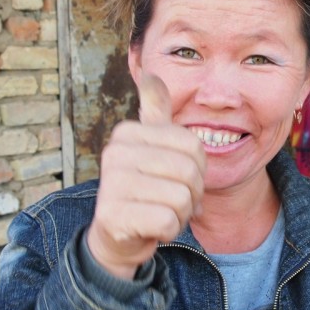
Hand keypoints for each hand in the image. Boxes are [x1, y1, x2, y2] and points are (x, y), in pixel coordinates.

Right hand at [86, 74, 205, 278]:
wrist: (118, 236)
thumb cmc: (145, 188)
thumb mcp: (151, 146)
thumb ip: (154, 111)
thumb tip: (152, 74)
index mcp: (128, 132)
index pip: (194, 145)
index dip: (198, 169)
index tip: (177, 177)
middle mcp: (114, 153)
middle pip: (190, 171)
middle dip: (191, 194)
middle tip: (171, 200)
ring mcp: (111, 184)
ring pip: (182, 198)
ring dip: (180, 214)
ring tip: (159, 212)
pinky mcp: (113, 216)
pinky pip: (168, 221)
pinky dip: (169, 230)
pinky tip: (151, 229)